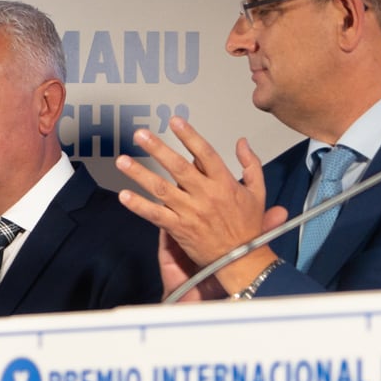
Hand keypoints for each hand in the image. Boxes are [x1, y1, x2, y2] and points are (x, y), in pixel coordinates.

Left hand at [116, 121, 278, 294]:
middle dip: (158, 149)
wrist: (242, 259)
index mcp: (224, 183)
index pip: (205, 153)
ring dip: (140, 174)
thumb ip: (251, 164)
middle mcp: (205, 195)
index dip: (189, 136)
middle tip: (140, 134)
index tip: (175, 121)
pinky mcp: (179, 229)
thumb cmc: (249, 226)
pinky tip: (124, 196)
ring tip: (122, 161)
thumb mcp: (258, 192)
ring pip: (161, 189)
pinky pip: (156, 215)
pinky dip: (139, 206)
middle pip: (178, 167)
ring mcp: (190, 212)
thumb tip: (242, 142)